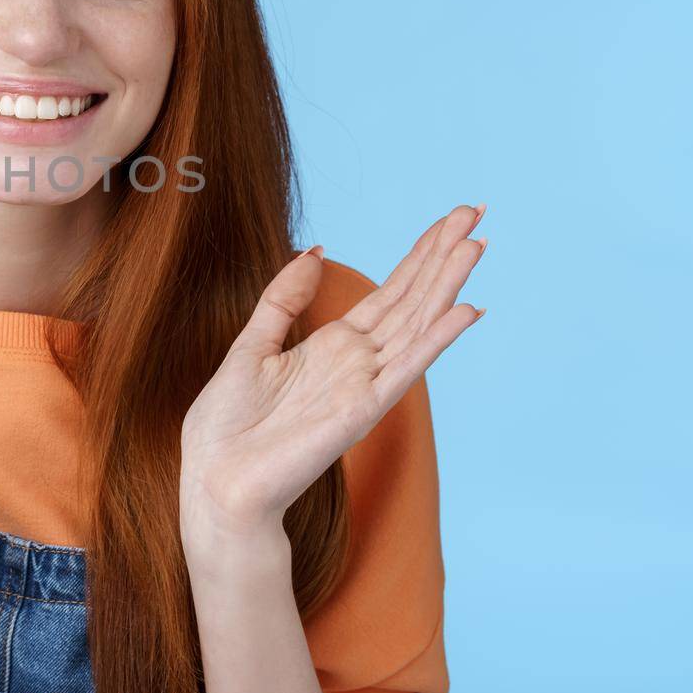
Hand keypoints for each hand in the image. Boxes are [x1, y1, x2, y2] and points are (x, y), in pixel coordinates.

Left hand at [179, 203, 486, 544]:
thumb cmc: (228, 425)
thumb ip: (283, 300)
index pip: (388, 293)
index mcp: (332, 346)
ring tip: (476, 245)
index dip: (419, 256)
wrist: (215, 480)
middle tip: (474, 212)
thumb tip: (312, 252)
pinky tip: (465, 311)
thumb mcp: (251, 344)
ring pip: (415, 325)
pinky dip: (435, 339)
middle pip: (411, 299)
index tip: (449, 220)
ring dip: (446, 285)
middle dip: (442, 256)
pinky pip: (405, 368)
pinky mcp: (361, 410)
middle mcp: (356, 362)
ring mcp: (363, 385)